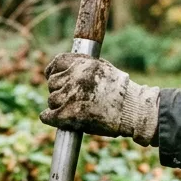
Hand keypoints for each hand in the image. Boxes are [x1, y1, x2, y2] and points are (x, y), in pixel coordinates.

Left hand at [40, 53, 159, 144]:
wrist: (132, 110)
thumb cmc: (121, 92)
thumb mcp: (104, 69)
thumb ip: (85, 67)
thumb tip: (67, 68)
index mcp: (83, 63)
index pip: (57, 62)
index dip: (53, 71)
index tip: (52, 77)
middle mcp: (75, 77)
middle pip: (53, 83)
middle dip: (59, 90)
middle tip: (69, 98)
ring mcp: (71, 96)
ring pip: (52, 100)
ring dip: (58, 106)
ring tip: (72, 109)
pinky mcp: (69, 114)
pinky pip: (48, 115)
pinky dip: (49, 118)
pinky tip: (52, 118)